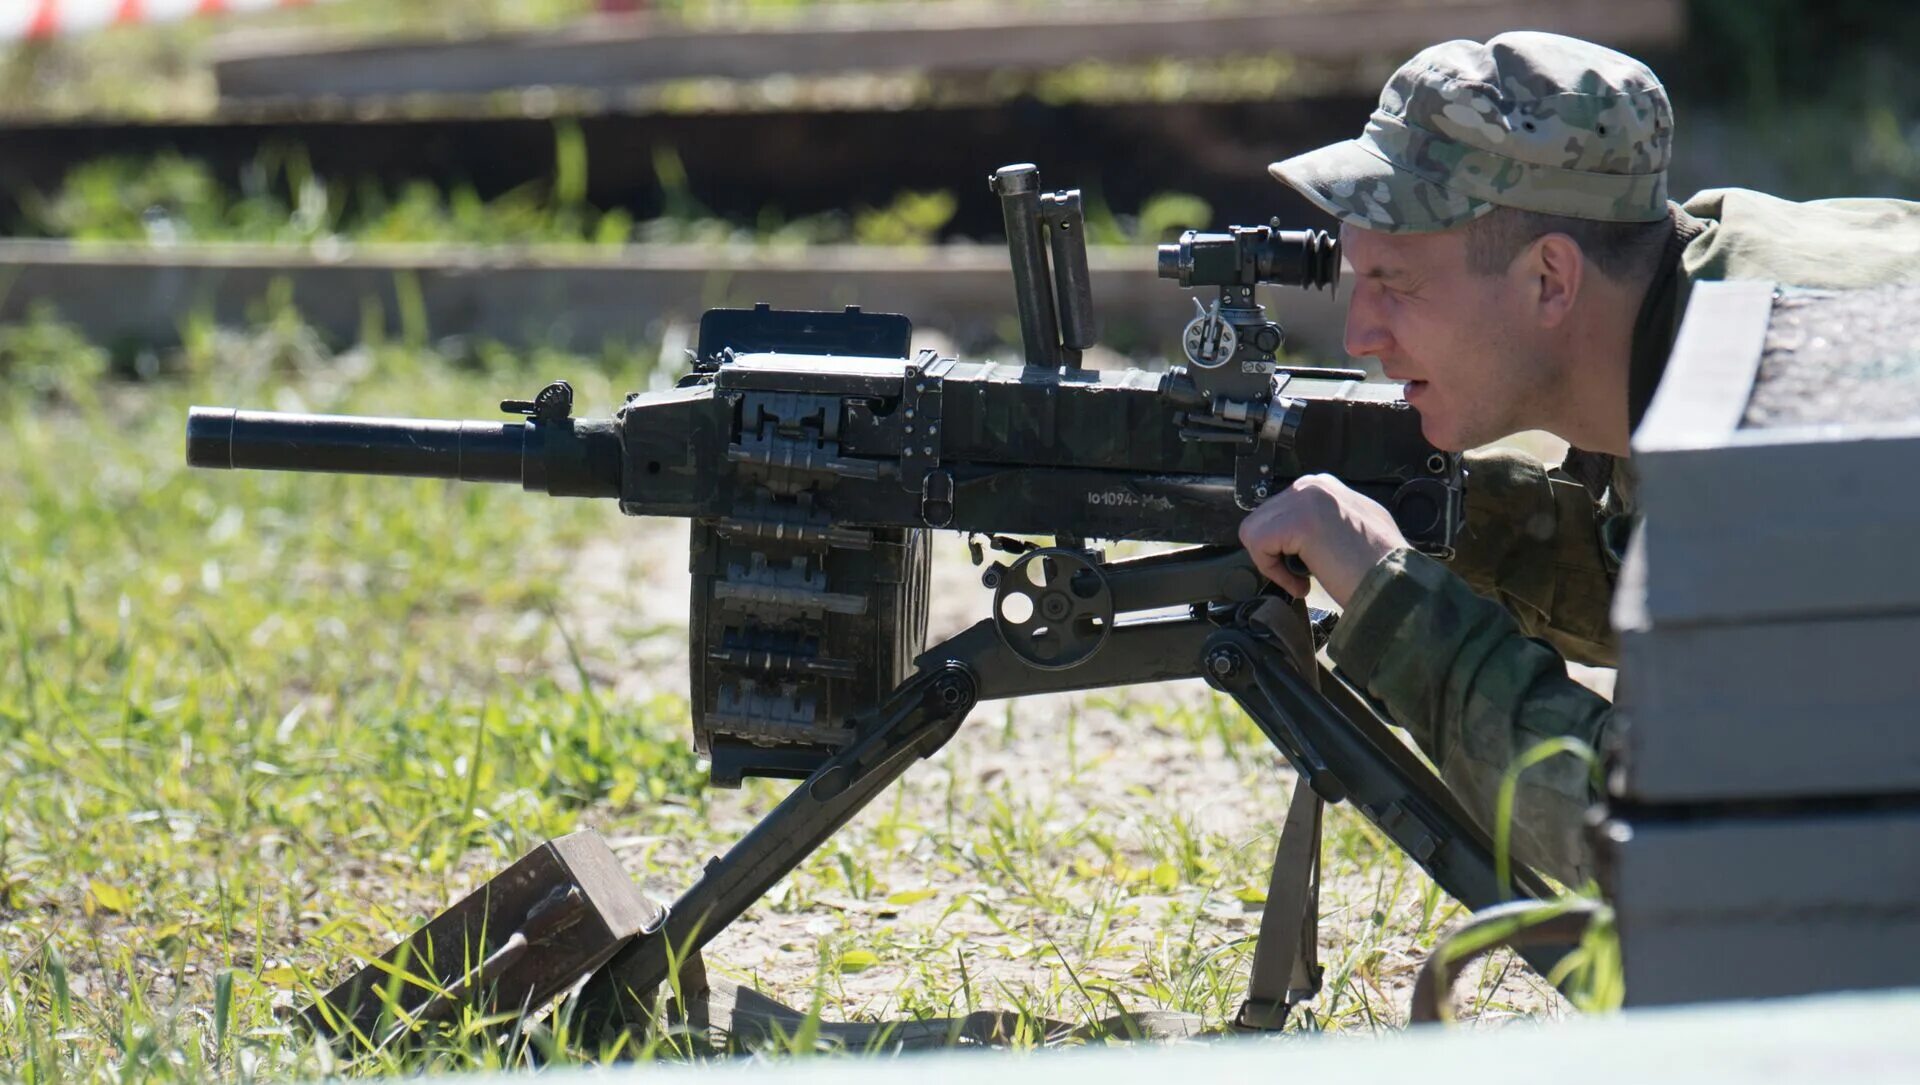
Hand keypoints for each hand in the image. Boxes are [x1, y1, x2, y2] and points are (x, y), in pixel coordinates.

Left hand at [1237, 474, 1407, 605]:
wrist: (1396, 583)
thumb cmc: (1379, 567)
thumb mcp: (1351, 527)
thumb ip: (1323, 522)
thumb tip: (1296, 535)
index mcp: (1324, 486)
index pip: (1278, 513)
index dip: (1284, 545)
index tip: (1306, 566)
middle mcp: (1313, 485)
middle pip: (1262, 520)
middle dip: (1275, 553)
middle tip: (1303, 576)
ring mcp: (1306, 498)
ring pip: (1254, 532)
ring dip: (1273, 563)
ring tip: (1302, 580)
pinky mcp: (1299, 520)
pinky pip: (1258, 545)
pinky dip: (1273, 571)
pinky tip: (1302, 583)